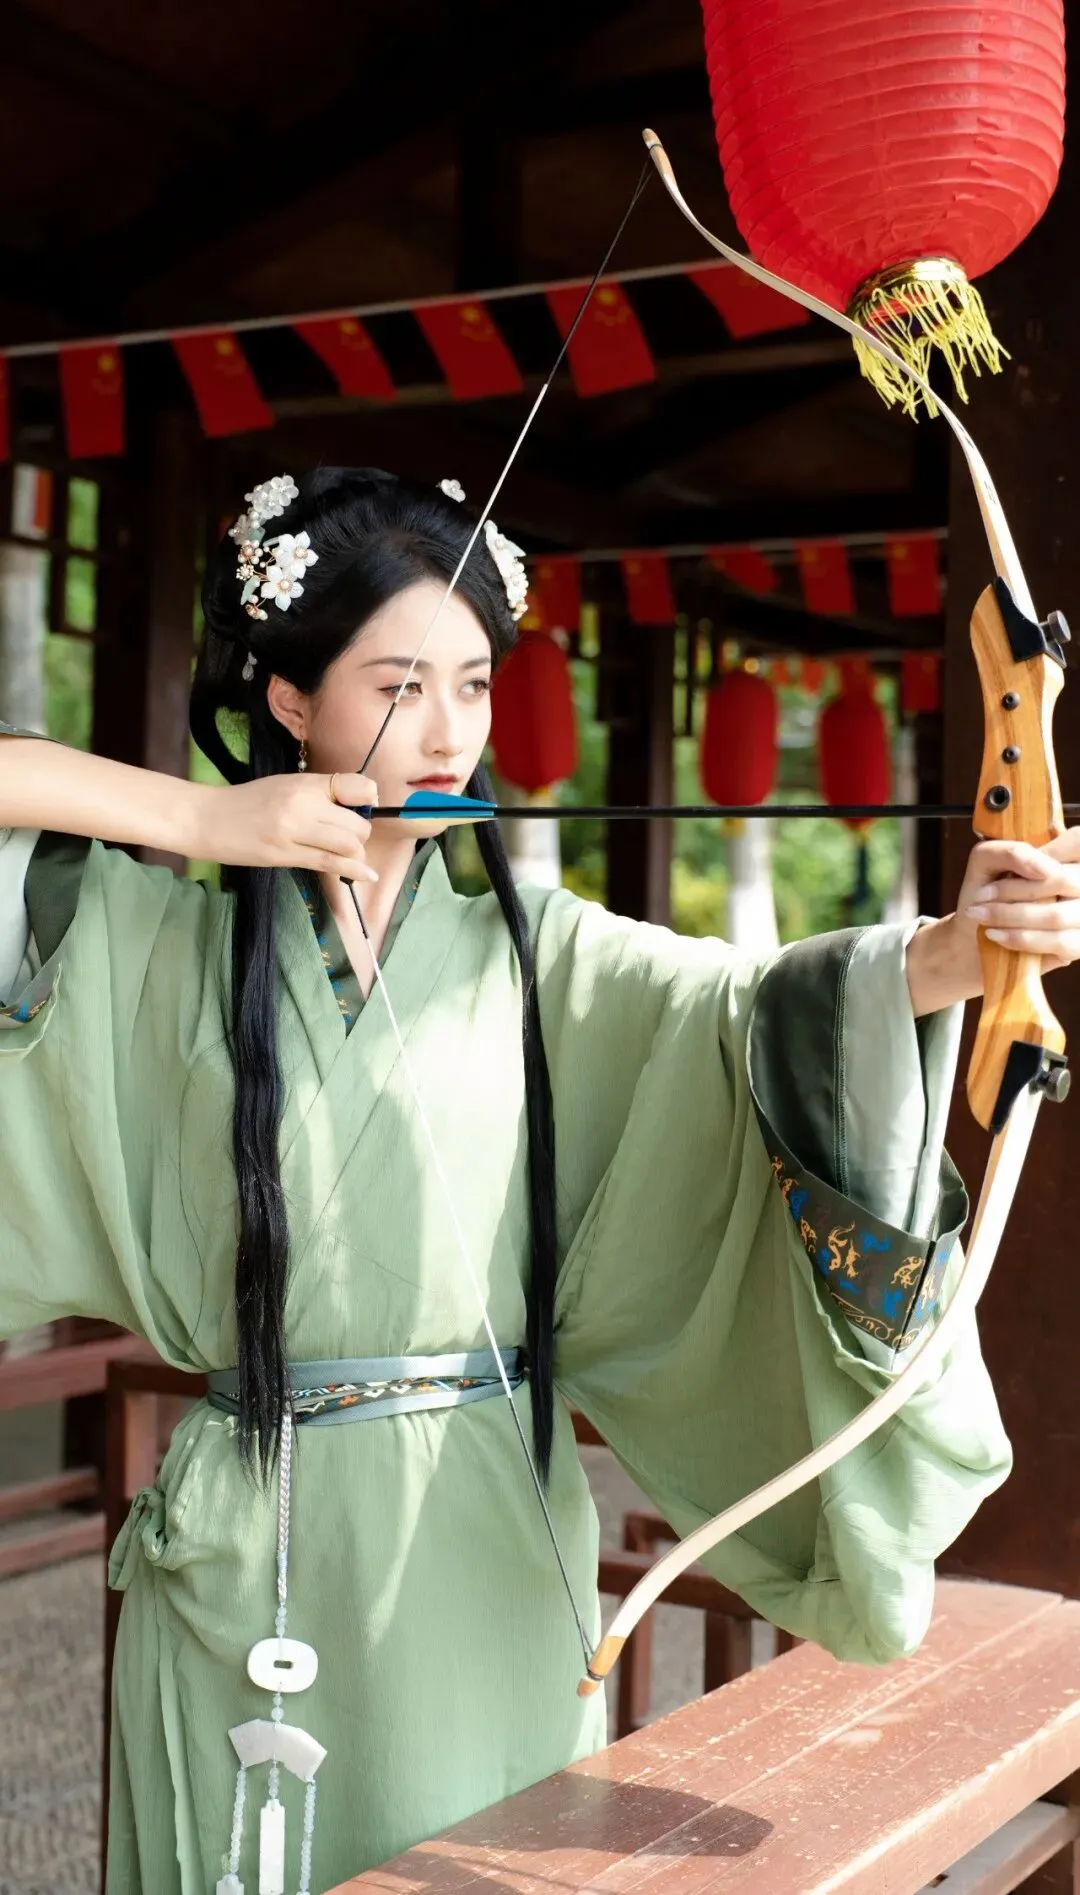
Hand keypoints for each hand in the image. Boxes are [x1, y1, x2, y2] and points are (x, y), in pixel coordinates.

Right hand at [194, 772, 379, 882]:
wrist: (207, 819)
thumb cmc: (248, 802)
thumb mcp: (286, 786)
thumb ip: (319, 794)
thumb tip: (359, 805)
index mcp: (304, 783)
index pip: (356, 786)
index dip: (368, 800)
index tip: (363, 809)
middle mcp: (302, 804)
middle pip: (356, 823)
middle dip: (362, 834)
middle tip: (349, 838)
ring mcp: (293, 831)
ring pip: (347, 845)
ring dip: (355, 853)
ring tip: (346, 855)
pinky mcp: (284, 855)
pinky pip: (329, 863)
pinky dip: (353, 870)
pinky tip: (366, 874)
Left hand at [905, 833, 1079, 1015]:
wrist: (971, 940)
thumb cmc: (984, 895)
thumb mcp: (988, 862)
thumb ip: (1013, 853)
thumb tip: (1044, 870)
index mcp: (1065, 857)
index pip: (1077, 841)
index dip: (1046, 852)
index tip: (1005, 869)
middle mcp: (1079, 884)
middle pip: (1065, 880)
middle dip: (1015, 890)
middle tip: (982, 896)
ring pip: (1057, 915)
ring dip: (1011, 916)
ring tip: (981, 916)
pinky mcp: (1077, 946)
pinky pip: (1058, 943)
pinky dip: (1021, 938)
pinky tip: (996, 935)